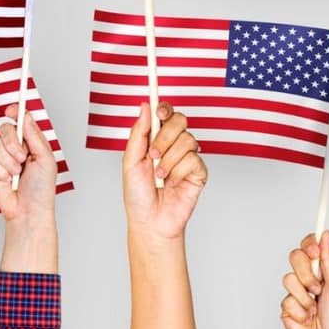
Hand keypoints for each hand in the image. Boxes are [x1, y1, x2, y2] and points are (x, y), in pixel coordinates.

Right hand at [0, 104, 58, 272]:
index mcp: (32, 143)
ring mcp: (4, 158)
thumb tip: (26, 116)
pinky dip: (2, 170)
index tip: (12, 109)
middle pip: (5, 128)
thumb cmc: (42, 188)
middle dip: (12, 141)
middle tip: (22, 156)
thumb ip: (35, 137)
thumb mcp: (45, 159)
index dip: (15, 112)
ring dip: (8, 158)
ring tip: (17, 172)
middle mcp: (17, 148)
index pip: (20, 121)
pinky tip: (9, 180)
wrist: (29, 211)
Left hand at [122, 102, 206, 241]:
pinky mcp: (198, 171)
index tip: (159, 111)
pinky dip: (178, 172)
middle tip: (153, 154)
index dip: (165, 108)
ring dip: (169, 160)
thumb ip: (139, 133)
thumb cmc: (138, 195)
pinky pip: (193, 159)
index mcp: (156, 139)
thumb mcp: (130, 161)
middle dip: (165, 136)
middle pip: (180, 121)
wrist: (149, 222)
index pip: (166, 114)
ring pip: (187, 140)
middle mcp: (173, 145)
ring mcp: (187, 157)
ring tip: (160, 176)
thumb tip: (144, 106)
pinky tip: (172, 184)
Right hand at [280, 231, 328, 328]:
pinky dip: (300, 310)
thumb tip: (325, 234)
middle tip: (317, 287)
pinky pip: (286, 299)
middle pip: (295, 256)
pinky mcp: (288, 306)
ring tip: (315, 308)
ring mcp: (298, 291)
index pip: (312, 245)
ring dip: (304, 296)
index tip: (314, 251)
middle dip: (306, 273)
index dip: (309, 244)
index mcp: (327, 269)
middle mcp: (312, 277)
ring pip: (288, 278)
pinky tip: (308, 318)